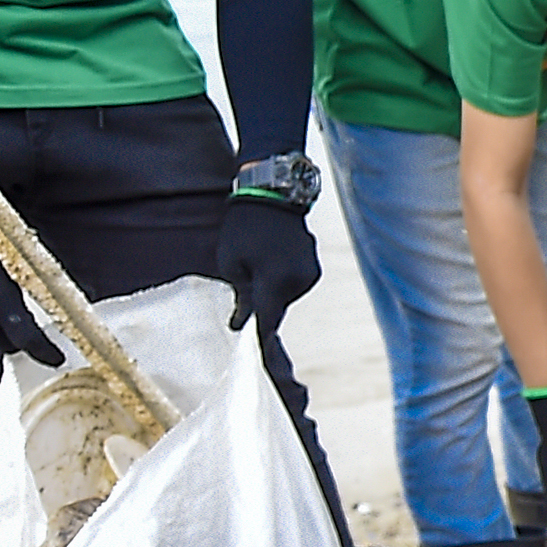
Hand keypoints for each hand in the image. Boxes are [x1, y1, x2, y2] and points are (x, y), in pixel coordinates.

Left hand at [217, 196, 320, 333]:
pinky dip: (282, 285)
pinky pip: (294, 287)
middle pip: (276, 311)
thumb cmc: (244, 229)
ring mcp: (309, 275)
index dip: (258, 340)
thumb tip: (241, 324)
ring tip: (257, 275)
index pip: (267, 321)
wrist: (273, 196)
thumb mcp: (232, 263)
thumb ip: (242, 297)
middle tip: (242, 312)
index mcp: (276, 280)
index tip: (249, 351)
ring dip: (271, 297)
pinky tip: (270, 268)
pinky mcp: (313, 269)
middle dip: (261, 314)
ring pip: (285, 300)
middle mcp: (298, 281)